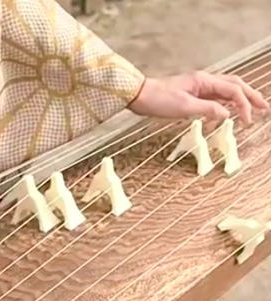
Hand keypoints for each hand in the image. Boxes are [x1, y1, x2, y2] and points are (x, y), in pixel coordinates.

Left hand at [129, 71, 268, 123]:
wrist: (140, 96)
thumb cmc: (159, 100)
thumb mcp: (184, 107)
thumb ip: (208, 109)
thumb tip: (228, 114)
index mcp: (205, 81)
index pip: (233, 91)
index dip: (244, 105)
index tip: (248, 120)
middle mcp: (205, 81)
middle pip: (234, 85)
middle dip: (250, 96)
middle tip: (263, 107)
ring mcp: (198, 87)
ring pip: (226, 90)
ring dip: (240, 98)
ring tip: (251, 107)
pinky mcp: (191, 94)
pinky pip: (214, 96)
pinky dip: (225, 102)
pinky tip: (228, 110)